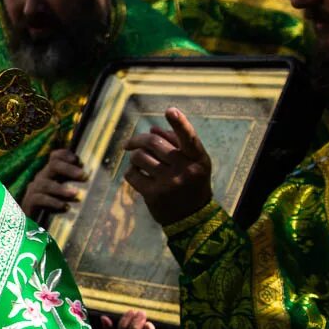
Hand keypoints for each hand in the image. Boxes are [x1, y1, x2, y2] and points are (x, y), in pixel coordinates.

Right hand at [20, 149, 87, 218]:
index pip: (55, 157)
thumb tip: (92, 181)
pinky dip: (53, 202)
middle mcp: (42, 178)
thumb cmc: (53, 207)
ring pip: (45, 184)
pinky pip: (39, 199)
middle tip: (83, 175)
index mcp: (51, 173)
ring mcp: (34, 190)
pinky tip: (64, 207)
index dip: (65, 155)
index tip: (79, 161)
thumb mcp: (64, 193)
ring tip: (76, 194)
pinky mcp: (29, 203)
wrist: (29, 224)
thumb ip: (74, 186)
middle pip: (52, 165)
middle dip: (68, 169)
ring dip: (61, 188)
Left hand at [123, 107, 212, 225]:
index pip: (189, 138)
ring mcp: (170, 183)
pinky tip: (137, 175)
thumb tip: (152, 129)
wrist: (192, 219)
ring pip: (139, 156)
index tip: (170, 110)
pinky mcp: (154, 195)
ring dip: (134, 156)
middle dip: (138, 140)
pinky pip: (132, 174)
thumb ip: (176, 144)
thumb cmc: (191, 184)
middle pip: (154, 142)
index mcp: (198, 159)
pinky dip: (131, 171)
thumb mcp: (192, 163)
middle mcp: (186, 170)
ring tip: (138, 162)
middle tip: (129, 144)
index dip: (180, 123)